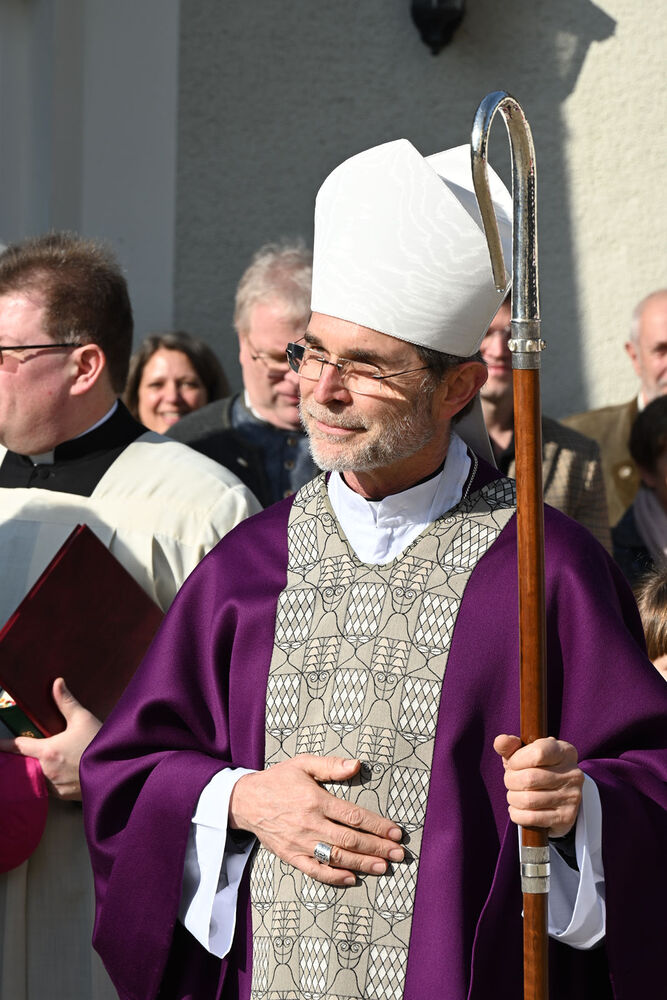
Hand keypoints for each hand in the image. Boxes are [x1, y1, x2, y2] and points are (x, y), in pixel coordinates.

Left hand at [0, 678, 101, 800]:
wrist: (116, 770)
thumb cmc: (99, 744)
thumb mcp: (84, 719)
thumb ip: (67, 702)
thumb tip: (57, 682)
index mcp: (47, 751)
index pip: (18, 746)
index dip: (4, 744)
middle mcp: (46, 770)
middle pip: (27, 763)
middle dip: (26, 758)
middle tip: (33, 752)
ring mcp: (54, 786)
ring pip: (38, 777)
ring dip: (40, 770)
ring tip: (54, 761)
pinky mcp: (63, 796)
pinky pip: (50, 788)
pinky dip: (53, 780)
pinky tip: (66, 772)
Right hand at [229, 754, 403, 885]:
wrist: (245, 801)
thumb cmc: (278, 780)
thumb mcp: (303, 763)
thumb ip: (331, 765)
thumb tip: (357, 765)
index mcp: (315, 800)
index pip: (354, 816)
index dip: (377, 826)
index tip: (395, 833)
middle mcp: (309, 823)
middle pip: (349, 840)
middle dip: (377, 848)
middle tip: (399, 854)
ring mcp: (299, 842)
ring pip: (336, 857)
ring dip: (362, 864)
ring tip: (383, 867)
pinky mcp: (290, 856)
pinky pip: (314, 870)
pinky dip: (334, 877)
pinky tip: (352, 878)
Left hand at [493, 734, 583, 837]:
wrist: (558, 796)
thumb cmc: (536, 769)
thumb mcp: (524, 754)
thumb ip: (510, 746)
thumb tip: (500, 740)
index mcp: (564, 751)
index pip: (538, 753)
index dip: (517, 760)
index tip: (513, 764)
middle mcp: (573, 774)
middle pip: (529, 778)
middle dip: (510, 781)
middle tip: (510, 781)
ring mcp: (572, 797)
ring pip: (528, 800)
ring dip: (513, 798)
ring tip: (514, 795)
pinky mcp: (566, 818)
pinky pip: (531, 818)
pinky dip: (517, 814)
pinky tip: (518, 808)